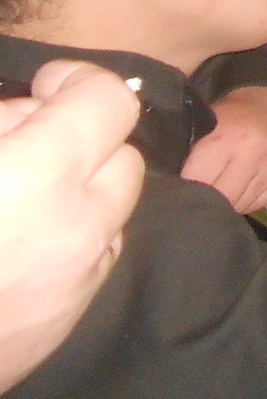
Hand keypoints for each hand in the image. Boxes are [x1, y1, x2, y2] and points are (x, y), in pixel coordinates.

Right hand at [0, 61, 144, 393]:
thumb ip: (2, 124)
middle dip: (82, 140)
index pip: (108, 101)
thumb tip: (24, 114)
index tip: (46, 84)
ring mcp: (81, 277)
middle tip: (21, 144)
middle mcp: (78, 226)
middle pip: (122, 155)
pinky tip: (19, 243)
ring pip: (114, 209)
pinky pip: (96, 255)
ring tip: (18, 196)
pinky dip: (73, 236)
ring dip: (80, 190)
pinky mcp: (72, 316)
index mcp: (39, 177)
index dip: (77, 82)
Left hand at [181, 85, 266, 213]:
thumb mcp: (204, 125)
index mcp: (226, 138)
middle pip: (221, 200)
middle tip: (203, 191)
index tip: (180, 190)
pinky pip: (259, 203)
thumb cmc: (232, 113)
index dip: (185, 189)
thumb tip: (171, 192)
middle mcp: (256, 153)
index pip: (196, 184)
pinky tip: (246, 181)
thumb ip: (189, 158)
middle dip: (208, 199)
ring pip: (240, 205)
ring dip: (229, 200)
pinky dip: (247, 198)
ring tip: (226, 182)